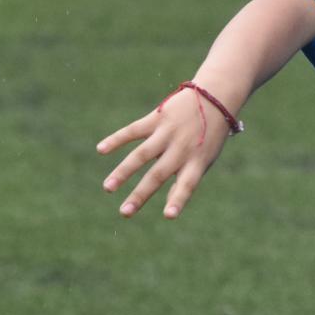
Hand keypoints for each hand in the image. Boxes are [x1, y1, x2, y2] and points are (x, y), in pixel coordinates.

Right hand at [97, 86, 232, 219]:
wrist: (213, 98)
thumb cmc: (207, 137)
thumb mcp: (204, 159)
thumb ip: (185, 180)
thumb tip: (169, 208)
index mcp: (196, 161)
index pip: (187, 185)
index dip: (178, 200)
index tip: (168, 216)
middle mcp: (181, 148)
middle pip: (158, 175)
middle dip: (140, 195)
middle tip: (124, 212)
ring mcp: (168, 133)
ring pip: (142, 155)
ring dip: (123, 172)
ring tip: (108, 188)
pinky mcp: (156, 118)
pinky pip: (133, 130)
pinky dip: (116, 140)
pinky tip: (100, 149)